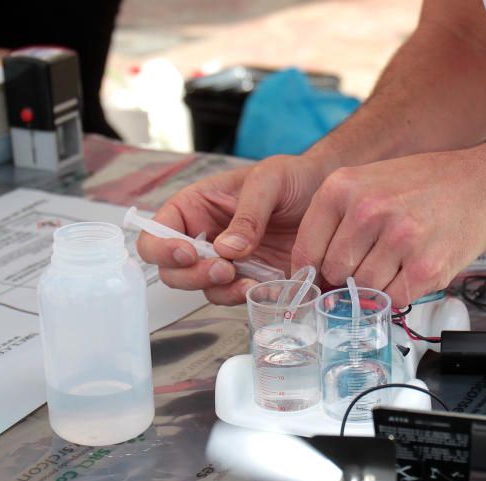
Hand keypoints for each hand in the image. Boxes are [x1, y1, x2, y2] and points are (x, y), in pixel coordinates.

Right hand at [137, 154, 332, 304]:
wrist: (328, 195)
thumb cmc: (294, 178)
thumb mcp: (270, 181)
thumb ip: (248, 212)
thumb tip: (227, 248)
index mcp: (195, 208)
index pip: (157, 233)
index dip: (162, 249)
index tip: (188, 253)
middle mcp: (204, 238)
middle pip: (173, 270)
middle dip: (192, 276)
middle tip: (222, 269)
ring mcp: (227, 262)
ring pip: (204, 289)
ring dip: (220, 290)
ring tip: (247, 282)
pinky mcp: (252, 280)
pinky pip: (237, 297)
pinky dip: (245, 298)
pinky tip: (263, 290)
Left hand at [291, 148, 485, 307]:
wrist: (483, 185)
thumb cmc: (425, 186)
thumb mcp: (368, 183)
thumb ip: (336, 221)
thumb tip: (311, 272)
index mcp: (343, 187)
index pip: (307, 250)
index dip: (311, 272)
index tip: (319, 279)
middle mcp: (368, 210)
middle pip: (335, 273)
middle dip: (349, 276)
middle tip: (373, 260)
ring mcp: (398, 239)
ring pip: (364, 289)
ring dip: (379, 284)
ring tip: (399, 259)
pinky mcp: (426, 267)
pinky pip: (394, 299)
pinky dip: (402, 292)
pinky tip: (414, 267)